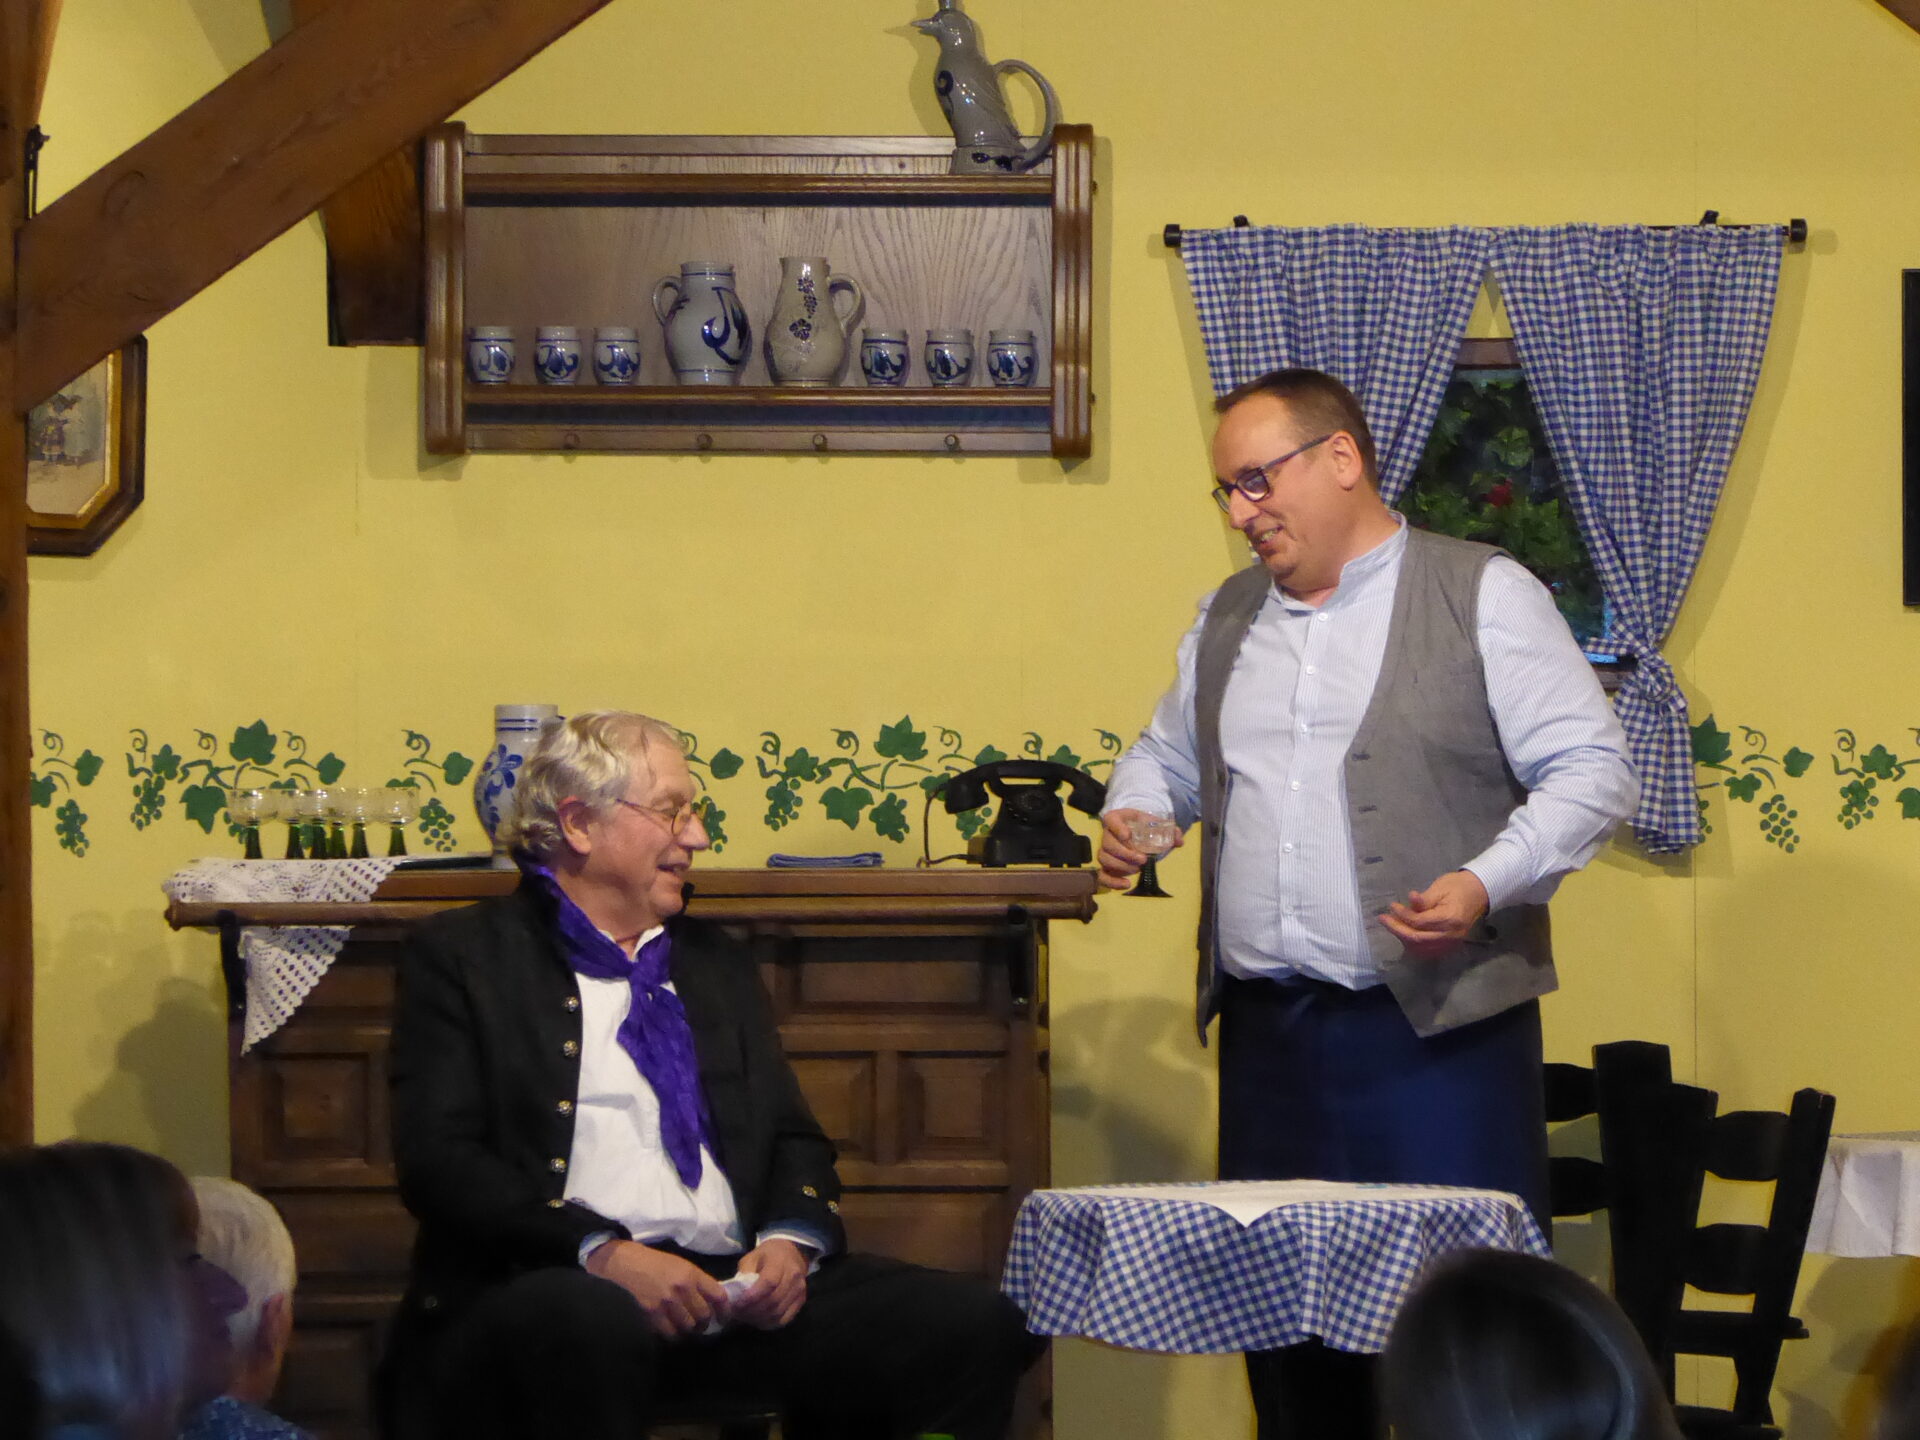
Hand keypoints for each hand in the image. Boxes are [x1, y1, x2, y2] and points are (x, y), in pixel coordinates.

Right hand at [584, 1239, 730, 1339]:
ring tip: (687, 1328)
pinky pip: (670, 1333)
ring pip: (688, 1327)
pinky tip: (672, 1330)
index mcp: (692, 1274)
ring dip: (690, 1330)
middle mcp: (682, 1288)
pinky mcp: (652, 1313)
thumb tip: (714, 1303)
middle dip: (705, 1323)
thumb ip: (698, 1283)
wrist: (628, 1264)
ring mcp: (666, 1302)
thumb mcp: (682, 1266)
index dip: (725, 1311)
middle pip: (704, 1315)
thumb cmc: (658, 1263)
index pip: (718, 1296)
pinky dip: (674, 1335)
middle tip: (702, 1325)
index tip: (724, 1318)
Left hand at [728, 1238, 809, 1329]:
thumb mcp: (752, 1257)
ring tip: (745, 1317)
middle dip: (753, 1310)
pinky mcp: (800, 1301)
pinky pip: (784, 1319)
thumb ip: (745, 1275)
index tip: (738, 1304)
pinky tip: (758, 1320)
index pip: (769, 1283)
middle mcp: (793, 1277)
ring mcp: (799, 1291)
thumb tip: (736, 1296)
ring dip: (759, 1319)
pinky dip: (769, 1323)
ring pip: (778, 1313)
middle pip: (774, 1300)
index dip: (753, 1296)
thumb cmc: (768, 1255)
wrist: (792, 1253)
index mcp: (780, 1262)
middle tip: (738, 1313)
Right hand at [1098, 810, 1183, 890]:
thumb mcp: (1155, 823)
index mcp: (1117, 818)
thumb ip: (1169, 831)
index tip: (1127, 835)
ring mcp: (1105, 850)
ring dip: (1121, 866)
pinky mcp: (1106, 865)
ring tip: (1138, 869)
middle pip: (1108, 844)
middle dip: (1125, 854)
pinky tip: (1126, 884)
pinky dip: (1112, 882)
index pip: (1111, 820)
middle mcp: (1107, 833)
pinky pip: (1102, 875)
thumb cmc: (1143, 825)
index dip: (1117, 828)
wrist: (1135, 831)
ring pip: (1104, 859)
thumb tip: (1179, 842)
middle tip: (1143, 859)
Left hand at [1379, 870, 1488, 959]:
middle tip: (1383, 919)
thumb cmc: (1459, 886)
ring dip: (1404, 938)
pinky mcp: (1451, 944)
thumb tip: (1409, 901)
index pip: (1419, 922)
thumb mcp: (1440, 887)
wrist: (1480, 892)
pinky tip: (1405, 933)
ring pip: (1422, 947)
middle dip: (1398, 929)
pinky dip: (1415, 944)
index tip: (1391, 907)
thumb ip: (1424, 900)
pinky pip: (1429, 950)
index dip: (1402, 915)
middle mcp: (1451, 934)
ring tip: (1392, 925)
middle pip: (1418, 939)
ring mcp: (1452, 942)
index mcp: (1450, 918)